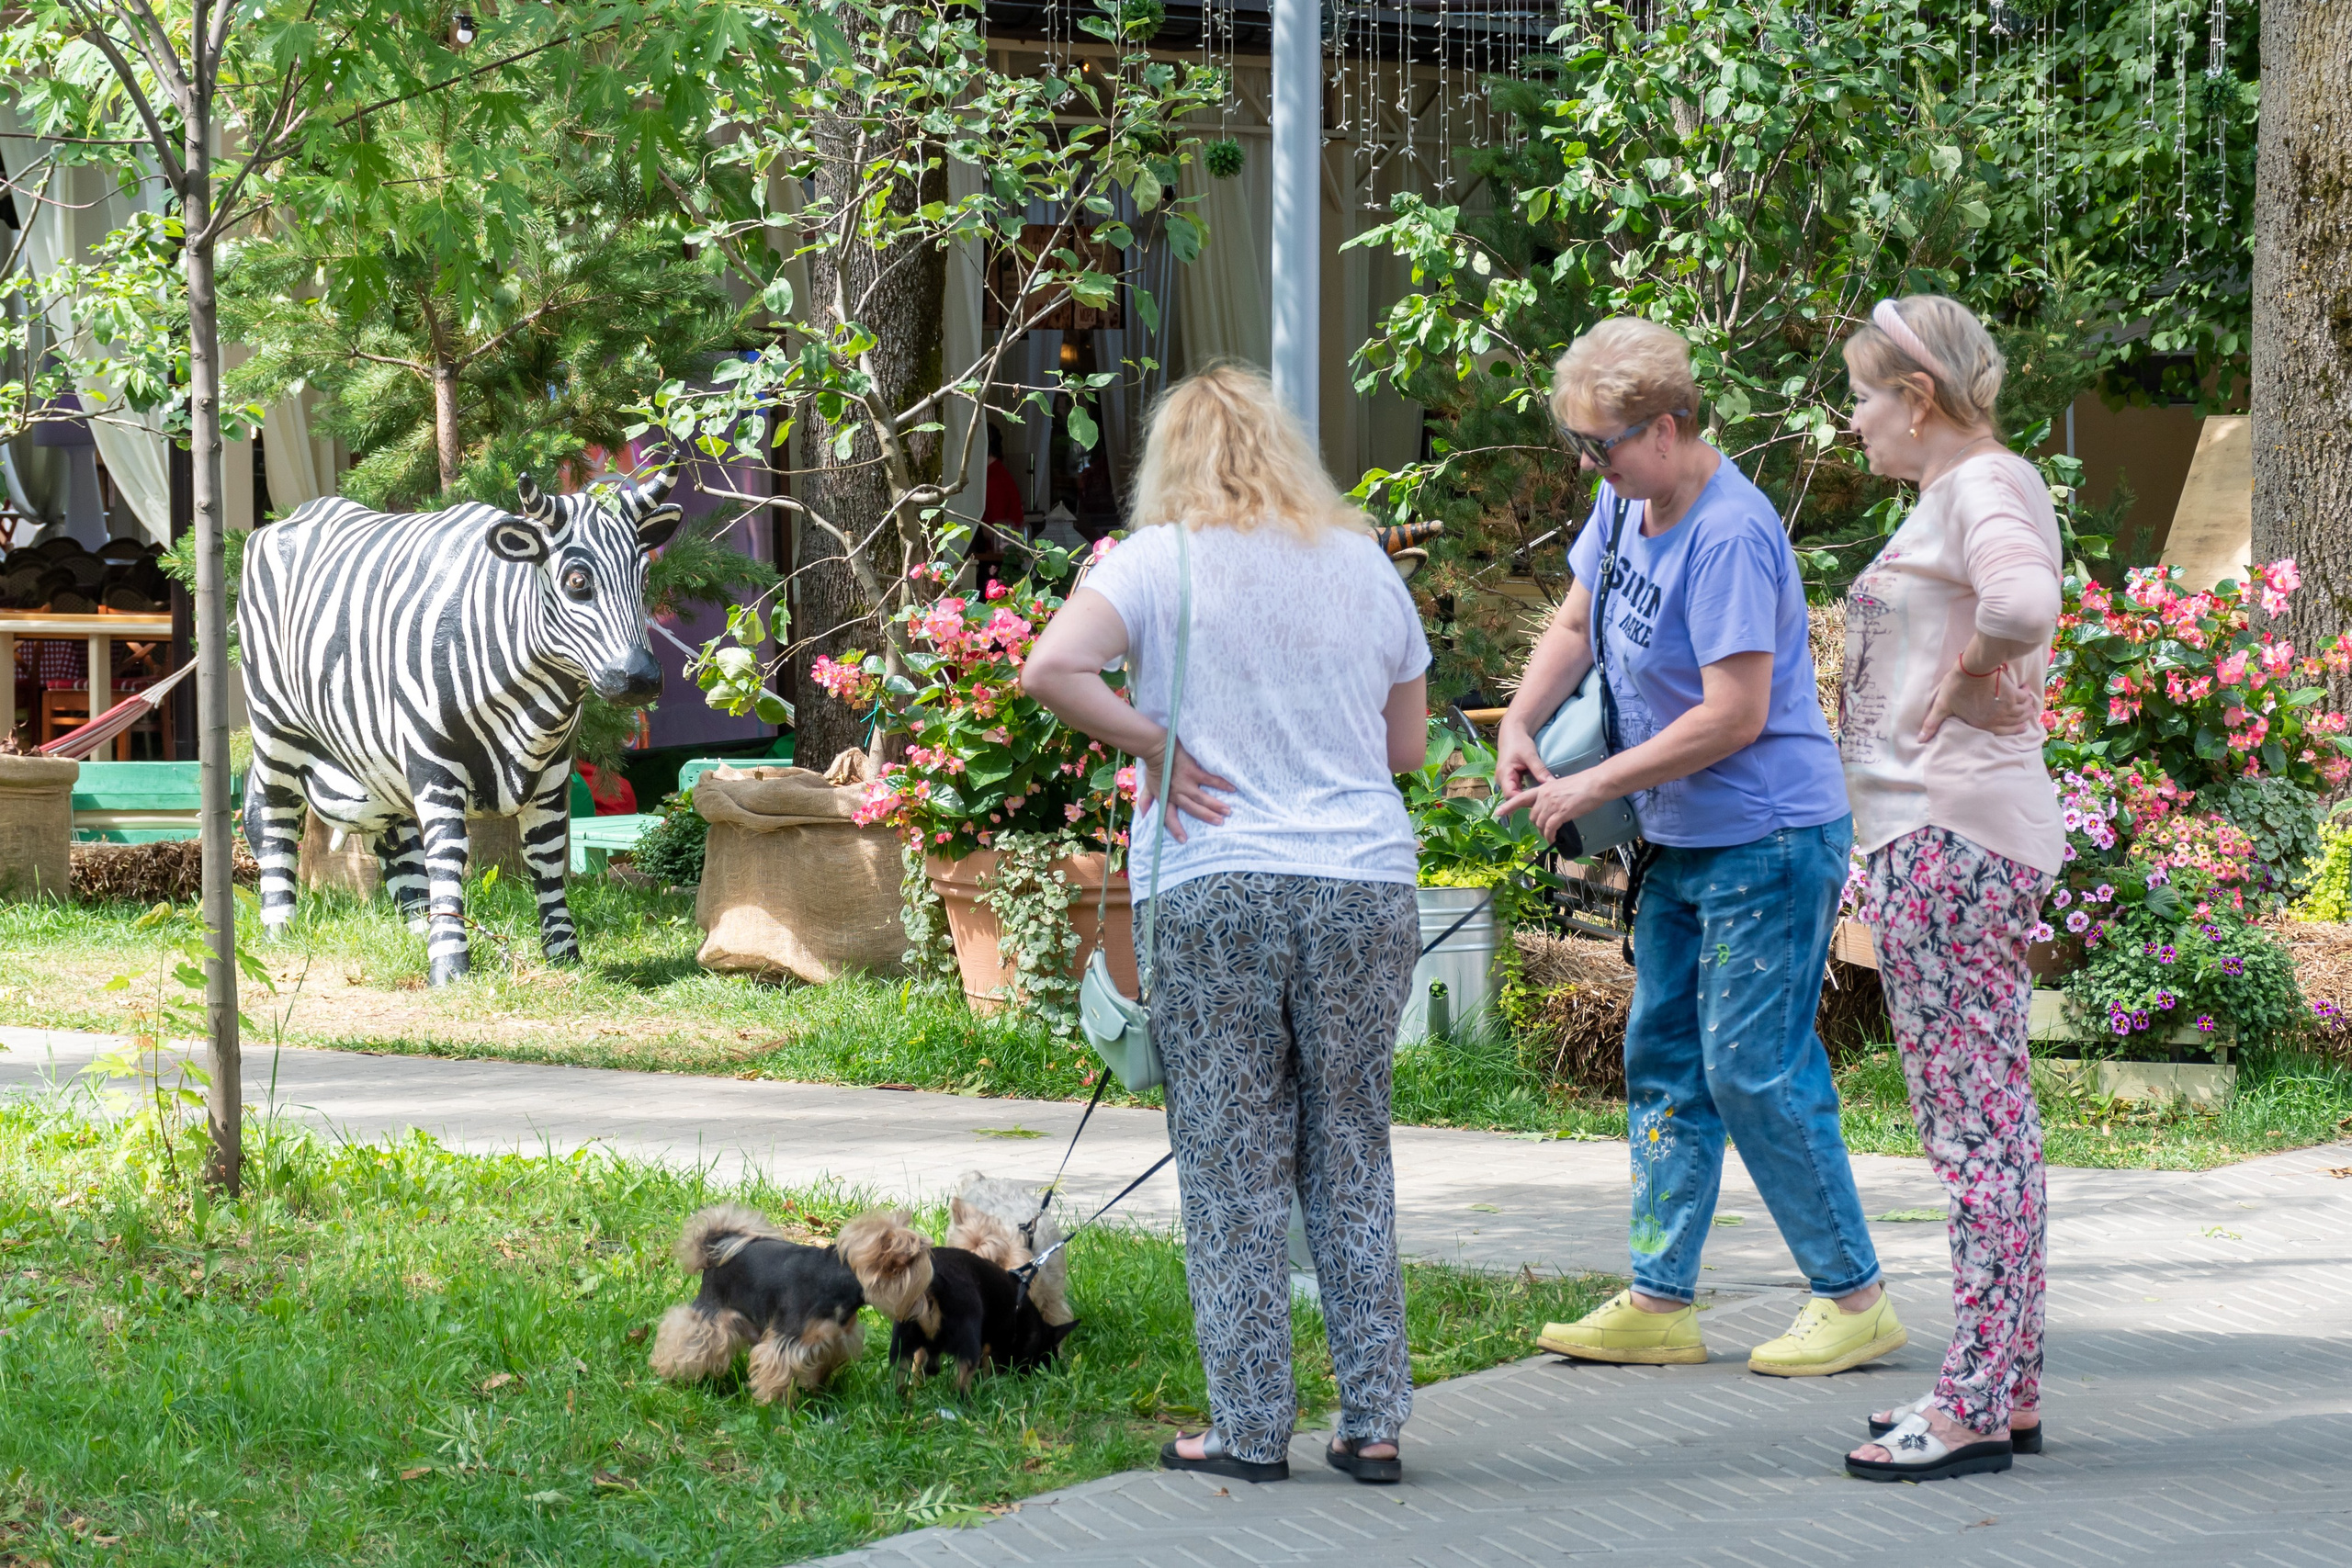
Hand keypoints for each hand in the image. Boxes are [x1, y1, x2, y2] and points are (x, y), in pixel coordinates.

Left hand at [1135, 739, 1233, 843]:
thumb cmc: (1153, 766)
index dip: (1175, 829)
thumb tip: (1142, 815)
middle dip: (1206, 816)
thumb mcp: (1147, 785)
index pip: (1169, 817)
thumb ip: (1145, 800)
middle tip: (1220, 823)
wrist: (1156, 748)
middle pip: (1192, 809)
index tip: (1184, 840)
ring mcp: (1186, 782)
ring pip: (1202, 797)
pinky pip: (1210, 779)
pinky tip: (1231, 788)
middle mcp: (1176, 793)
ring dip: (1216, 805)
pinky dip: (1221, 784)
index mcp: (1166, 798)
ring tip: (1228, 811)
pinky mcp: (1193, 771)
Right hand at [1494, 716, 1552, 797]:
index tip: (1538, 802)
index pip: (1510, 795)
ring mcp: (1505, 779)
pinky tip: (1536, 793)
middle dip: (1526, 801)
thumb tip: (1551, 784)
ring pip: (1515, 794)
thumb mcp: (1531, 756)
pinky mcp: (1510, 778)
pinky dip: (1526, 791)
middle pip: (1512, 797)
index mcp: (1504, 774)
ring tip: (1540, 800)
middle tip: (1542, 803)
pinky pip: (1517, 789)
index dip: (1523, 801)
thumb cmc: (1519, 742)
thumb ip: (1540, 771)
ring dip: (1526, 796)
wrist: (1513, 732)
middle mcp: (1501, 779)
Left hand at [1499, 768, 1611, 841]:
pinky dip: (1550, 836)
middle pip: (1532, 816)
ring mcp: (1551, 804)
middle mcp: (1544, 796)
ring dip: (1544, 832)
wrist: (1595, 784)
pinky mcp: (1560, 813)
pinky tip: (1553, 838)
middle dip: (1537, 825)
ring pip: (1540, 823)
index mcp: (1543, 787)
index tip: (1498, 812)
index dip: (1509, 806)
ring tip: (1551, 836)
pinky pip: (1550, 828)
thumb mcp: (1562, 787)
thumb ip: (1553, 796)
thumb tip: (1553, 807)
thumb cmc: (1583, 785)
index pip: (1521, 797)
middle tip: (1546, 830)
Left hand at [1918, 662, 2042, 741]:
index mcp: (1982, 723)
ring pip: (2022, 711)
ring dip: (2027, 709)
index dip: (2012, 730)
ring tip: (2029, 704)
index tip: (2020, 727)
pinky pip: (2025, 698)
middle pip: (2015, 721)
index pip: (2001, 731)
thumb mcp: (1942, 706)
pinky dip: (2028, 695)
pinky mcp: (2013, 693)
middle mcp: (1997, 718)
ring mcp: (2007, 707)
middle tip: (2026, 715)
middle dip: (2021, 720)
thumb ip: (1933, 723)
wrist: (1972, 669)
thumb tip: (1920, 740)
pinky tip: (2026, 690)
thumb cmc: (1956, 686)